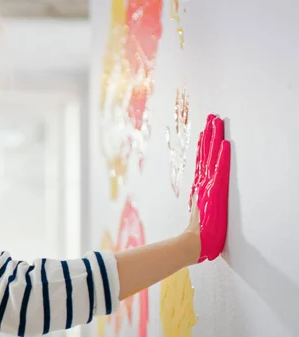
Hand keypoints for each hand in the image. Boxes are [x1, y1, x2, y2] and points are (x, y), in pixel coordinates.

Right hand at [189, 114, 230, 262]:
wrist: (194, 244)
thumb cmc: (199, 235)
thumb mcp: (200, 215)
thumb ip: (199, 205)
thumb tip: (198, 202)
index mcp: (200, 188)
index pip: (203, 162)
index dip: (204, 146)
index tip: (206, 131)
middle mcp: (203, 183)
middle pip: (206, 154)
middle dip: (209, 135)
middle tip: (212, 118)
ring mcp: (208, 186)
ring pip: (211, 157)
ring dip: (214, 138)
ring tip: (216, 122)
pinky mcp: (215, 192)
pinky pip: (220, 170)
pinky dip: (221, 156)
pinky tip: (224, 144)